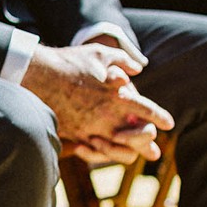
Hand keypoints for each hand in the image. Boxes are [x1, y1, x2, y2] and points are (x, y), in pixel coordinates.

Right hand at [22, 43, 173, 164]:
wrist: (37, 75)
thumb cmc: (69, 62)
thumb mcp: (99, 53)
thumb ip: (123, 60)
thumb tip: (137, 69)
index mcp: (118, 95)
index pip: (148, 111)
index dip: (161, 117)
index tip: (168, 123)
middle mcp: (109, 115)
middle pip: (139, 137)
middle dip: (149, 141)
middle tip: (154, 146)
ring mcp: (92, 127)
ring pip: (119, 149)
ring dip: (129, 151)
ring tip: (134, 154)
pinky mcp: (76, 134)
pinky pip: (96, 151)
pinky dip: (103, 152)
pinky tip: (105, 149)